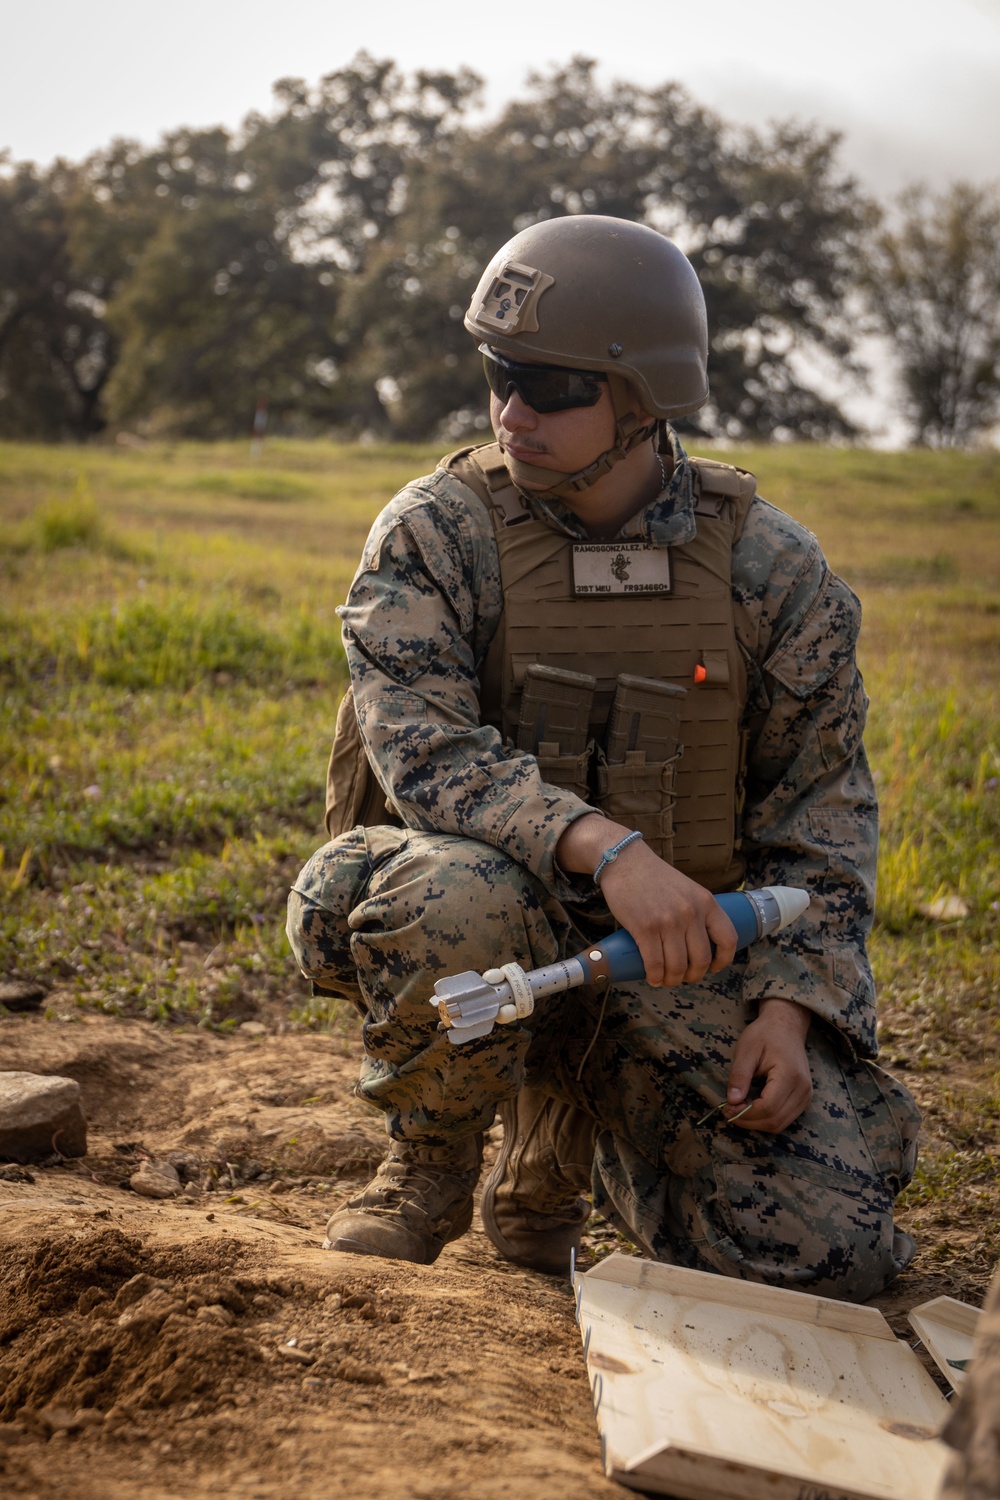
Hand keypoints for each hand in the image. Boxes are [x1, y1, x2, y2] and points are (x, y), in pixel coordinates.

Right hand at [555, 814, 737, 985]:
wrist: (625, 861)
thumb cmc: (654, 876)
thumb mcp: (687, 889)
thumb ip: (697, 910)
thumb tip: (700, 942)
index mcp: (706, 902)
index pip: (728, 938)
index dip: (724, 960)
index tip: (714, 967)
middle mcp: (691, 913)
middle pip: (701, 959)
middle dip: (693, 975)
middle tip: (684, 977)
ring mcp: (668, 922)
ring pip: (678, 966)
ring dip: (672, 979)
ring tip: (666, 979)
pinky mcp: (645, 928)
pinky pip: (655, 963)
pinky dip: (655, 976)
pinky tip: (653, 978)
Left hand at [724, 998, 812, 1132]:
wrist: (786, 1026)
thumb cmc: (765, 1034)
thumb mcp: (747, 1050)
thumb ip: (739, 1075)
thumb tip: (732, 1101)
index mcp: (789, 1075)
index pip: (768, 1107)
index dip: (745, 1114)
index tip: (727, 1108)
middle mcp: (802, 1089)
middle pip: (775, 1121)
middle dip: (749, 1121)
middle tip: (729, 1112)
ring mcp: (806, 1095)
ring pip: (780, 1124)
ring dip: (757, 1123)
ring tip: (738, 1110)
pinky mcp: (804, 1098)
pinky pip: (785, 1119)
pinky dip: (766, 1119)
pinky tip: (752, 1108)